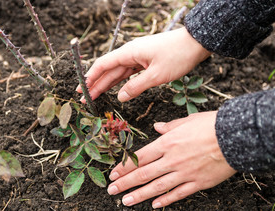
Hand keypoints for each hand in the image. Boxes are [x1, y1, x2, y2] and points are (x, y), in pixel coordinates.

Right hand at [77, 27, 210, 101]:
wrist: (197, 44)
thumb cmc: (178, 56)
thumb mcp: (156, 75)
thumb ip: (136, 87)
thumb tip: (120, 97)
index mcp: (129, 52)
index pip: (103, 64)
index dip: (90, 77)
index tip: (81, 88)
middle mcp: (130, 53)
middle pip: (108, 70)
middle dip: (96, 84)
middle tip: (85, 98)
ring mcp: (138, 57)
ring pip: (118, 73)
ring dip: (106, 84)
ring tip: (95, 96)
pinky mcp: (145, 61)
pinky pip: (128, 73)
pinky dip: (121, 82)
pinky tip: (115, 90)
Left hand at [107, 111, 236, 207]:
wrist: (236, 136)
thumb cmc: (211, 125)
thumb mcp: (186, 121)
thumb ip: (168, 127)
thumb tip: (156, 127)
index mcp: (167, 143)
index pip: (139, 158)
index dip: (124, 167)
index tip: (113, 174)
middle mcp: (172, 160)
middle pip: (143, 174)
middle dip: (125, 183)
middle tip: (111, 191)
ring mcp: (184, 173)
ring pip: (157, 187)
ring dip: (139, 195)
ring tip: (125, 201)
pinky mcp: (198, 183)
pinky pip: (178, 194)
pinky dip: (165, 201)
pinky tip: (154, 205)